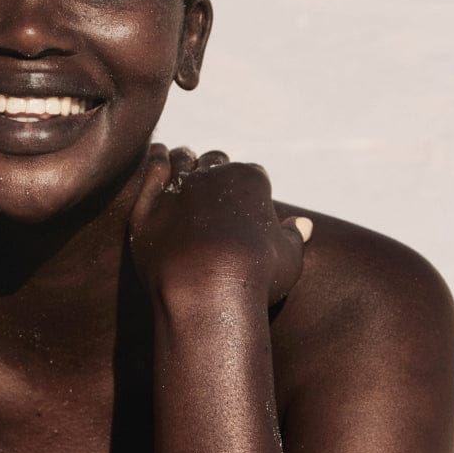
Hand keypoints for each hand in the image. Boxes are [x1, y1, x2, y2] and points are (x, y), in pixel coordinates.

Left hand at [129, 144, 311, 304]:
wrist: (209, 294)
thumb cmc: (257, 279)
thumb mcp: (288, 259)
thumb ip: (295, 237)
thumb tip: (305, 225)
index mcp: (250, 180)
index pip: (251, 174)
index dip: (247, 189)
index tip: (243, 204)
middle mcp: (214, 177)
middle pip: (214, 163)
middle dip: (215, 172)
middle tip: (211, 188)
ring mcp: (178, 191)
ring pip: (181, 162)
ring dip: (183, 163)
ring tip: (182, 172)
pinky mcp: (148, 210)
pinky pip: (150, 174)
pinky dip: (156, 162)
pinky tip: (159, 158)